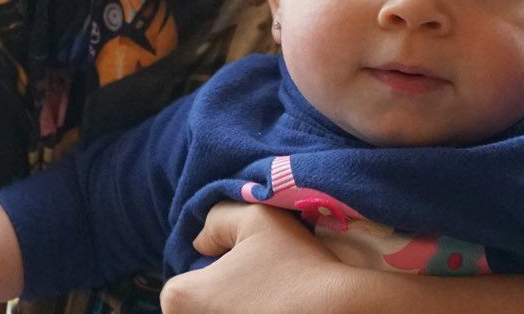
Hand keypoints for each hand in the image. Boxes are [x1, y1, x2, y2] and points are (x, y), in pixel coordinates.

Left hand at [159, 203, 341, 313]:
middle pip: (195, 312)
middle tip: (255, 293)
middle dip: (219, 302)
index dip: (208, 278)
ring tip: (270, 305)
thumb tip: (200, 243)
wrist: (343, 311)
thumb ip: (217, 220)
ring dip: (235, 313)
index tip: (238, 275)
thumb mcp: (256, 219)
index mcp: (180, 299)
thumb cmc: (294, 264)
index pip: (180, 290)